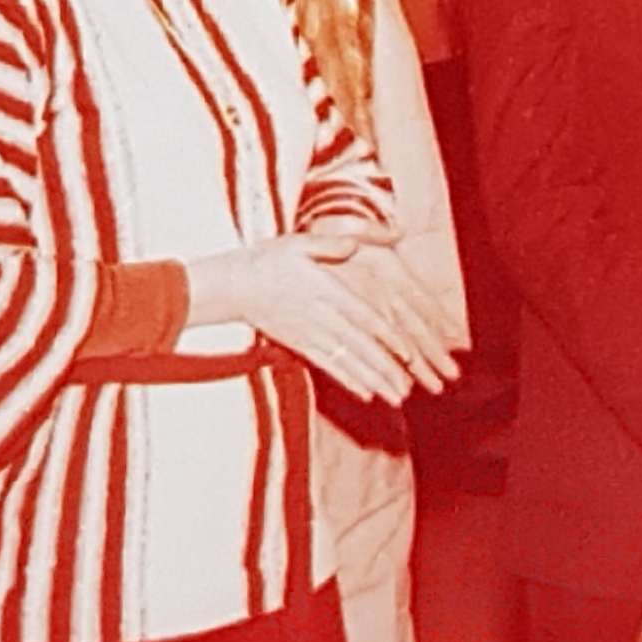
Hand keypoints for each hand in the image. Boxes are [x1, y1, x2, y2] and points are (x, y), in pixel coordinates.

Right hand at [191, 231, 446, 404]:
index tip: (410, 352)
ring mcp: (309, 334)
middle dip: (386, 368)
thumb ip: (329, 244)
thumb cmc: (266, 260)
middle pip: (359, 346)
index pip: (364, 318)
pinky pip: (326, 366)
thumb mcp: (297, 243)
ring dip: (372, 380)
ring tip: (395, 398)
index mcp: (326, 291)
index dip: (388, 337)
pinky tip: (366, 394)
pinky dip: (348, 380)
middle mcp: (320, 317)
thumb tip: (355, 243)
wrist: (232, 286)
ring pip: (346, 361)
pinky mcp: (298, 344)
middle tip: (409, 388)